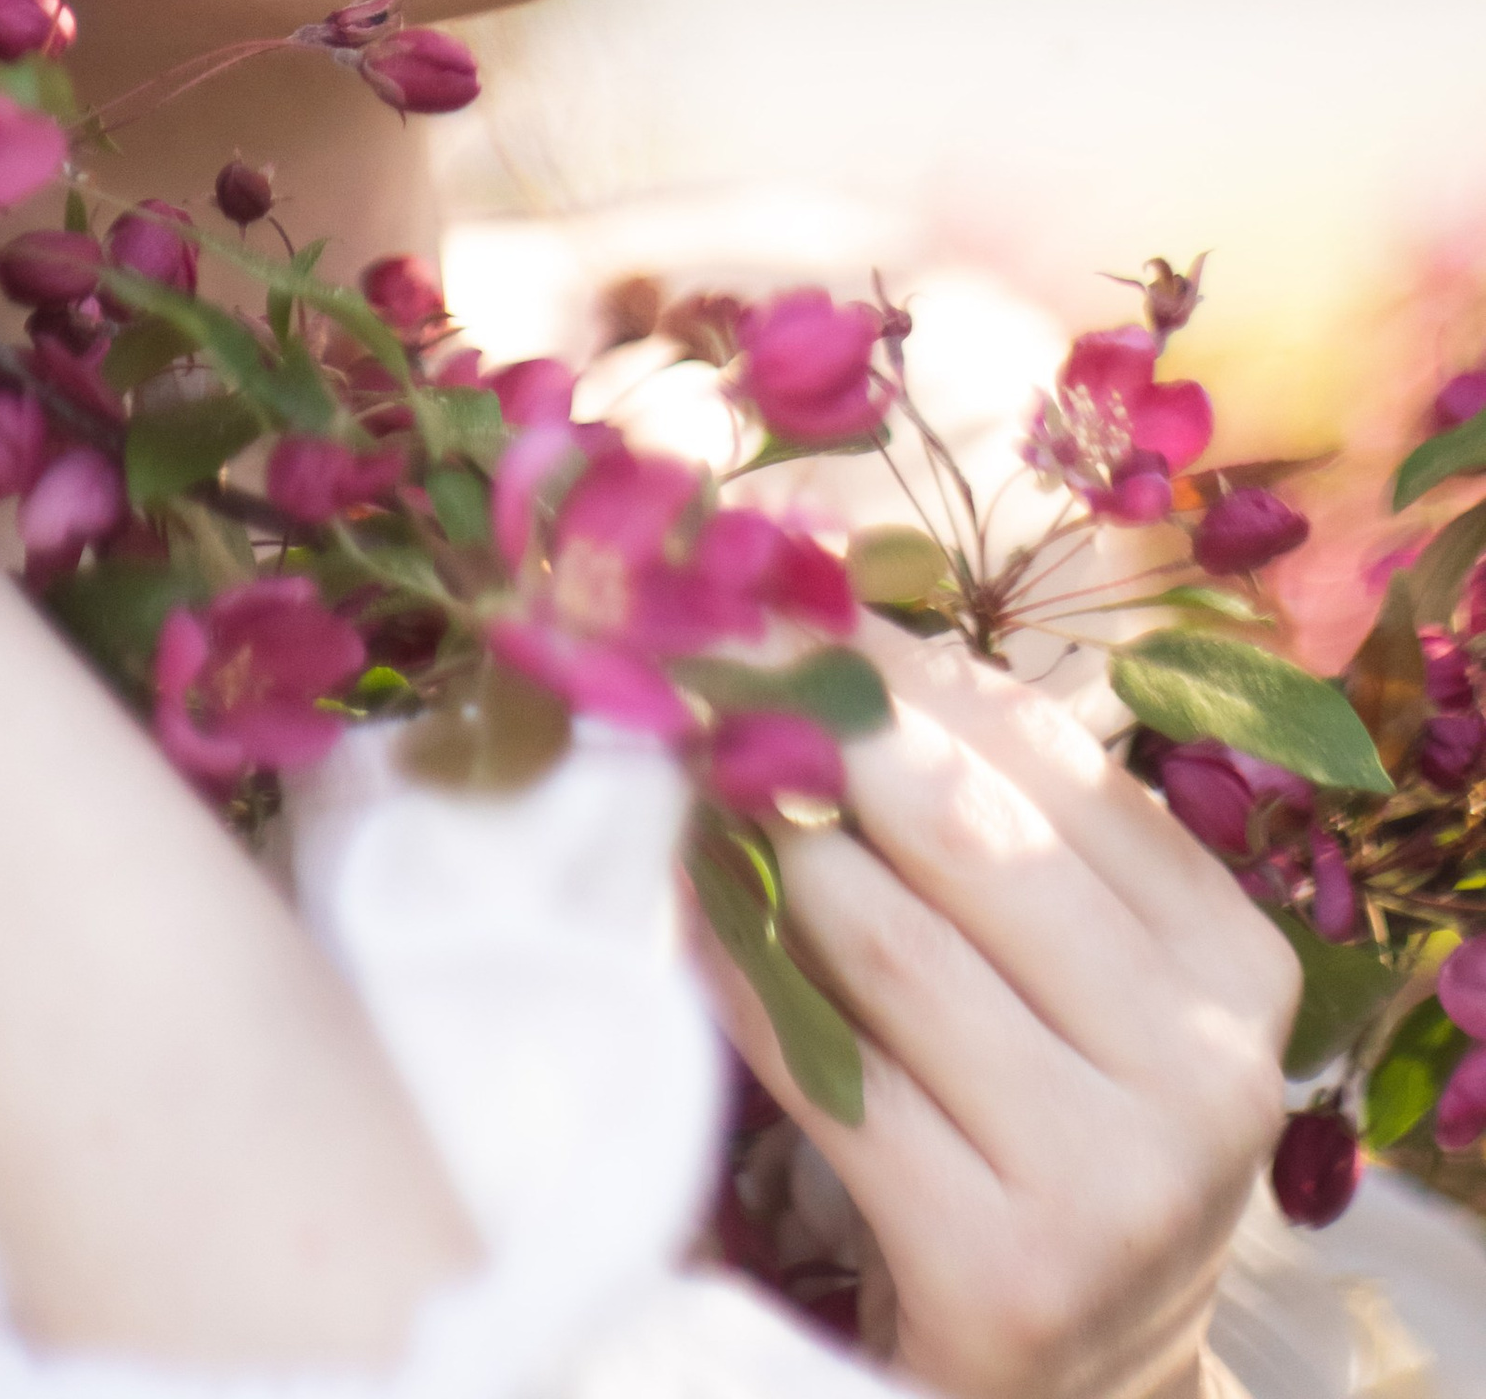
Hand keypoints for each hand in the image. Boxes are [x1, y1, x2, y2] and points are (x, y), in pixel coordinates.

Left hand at [699, 620, 1295, 1398]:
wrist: (1068, 1388)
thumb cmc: (1041, 1134)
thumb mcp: (1069, 976)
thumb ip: (993, 820)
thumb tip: (833, 616)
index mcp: (1231, 961)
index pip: (1050, 755)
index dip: (900, 663)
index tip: (789, 594)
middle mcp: (1201, 1066)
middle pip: (963, 830)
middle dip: (815, 725)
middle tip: (703, 651)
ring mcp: (1114, 1180)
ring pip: (886, 939)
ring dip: (759, 845)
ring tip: (685, 778)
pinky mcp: (1005, 1269)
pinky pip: (827, 1075)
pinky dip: (736, 980)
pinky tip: (683, 920)